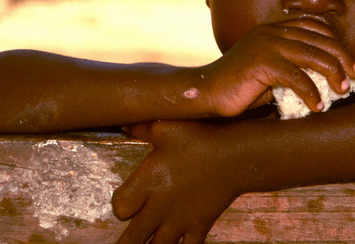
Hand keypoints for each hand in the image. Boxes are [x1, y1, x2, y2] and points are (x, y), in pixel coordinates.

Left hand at [112, 120, 236, 243]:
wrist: (234, 156)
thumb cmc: (199, 139)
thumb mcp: (166, 128)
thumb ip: (141, 127)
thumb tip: (123, 123)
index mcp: (147, 183)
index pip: (119, 207)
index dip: (120, 204)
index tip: (126, 199)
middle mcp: (159, 208)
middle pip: (132, 238)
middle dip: (128, 240)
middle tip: (129, 239)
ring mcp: (180, 220)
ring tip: (149, 242)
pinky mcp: (199, 226)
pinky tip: (179, 243)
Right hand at [199, 18, 354, 116]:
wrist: (206, 91)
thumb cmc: (242, 87)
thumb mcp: (273, 71)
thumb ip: (296, 66)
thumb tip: (331, 79)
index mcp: (276, 28)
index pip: (317, 27)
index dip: (338, 44)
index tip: (352, 65)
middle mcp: (273, 31)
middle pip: (320, 40)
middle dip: (343, 59)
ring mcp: (267, 43)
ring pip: (313, 55)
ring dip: (333, 74)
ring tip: (343, 91)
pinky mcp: (261, 61)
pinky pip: (296, 76)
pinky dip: (311, 92)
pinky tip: (318, 106)